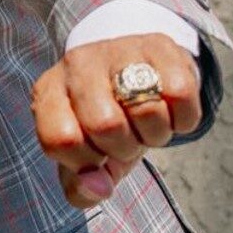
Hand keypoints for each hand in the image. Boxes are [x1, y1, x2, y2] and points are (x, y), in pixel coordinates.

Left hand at [30, 34, 201, 209]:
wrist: (133, 72)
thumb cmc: (103, 122)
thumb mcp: (85, 157)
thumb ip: (80, 188)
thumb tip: (98, 187)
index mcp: (49, 93)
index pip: (60, 139)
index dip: (85, 163)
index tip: (96, 157)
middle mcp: (77, 64)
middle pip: (106, 125)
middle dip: (124, 148)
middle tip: (126, 138)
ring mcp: (117, 49)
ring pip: (146, 110)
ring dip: (156, 134)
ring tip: (145, 123)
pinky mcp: (159, 45)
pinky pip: (181, 94)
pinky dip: (183, 118)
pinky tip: (169, 109)